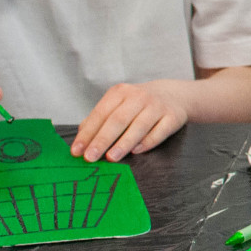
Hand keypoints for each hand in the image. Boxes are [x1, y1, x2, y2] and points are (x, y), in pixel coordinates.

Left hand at [73, 81, 187, 160]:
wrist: (173, 95)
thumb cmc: (138, 105)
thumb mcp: (118, 104)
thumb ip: (99, 120)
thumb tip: (81, 139)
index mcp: (120, 92)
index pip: (100, 114)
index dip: (88, 133)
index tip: (76, 151)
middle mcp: (139, 96)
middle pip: (118, 120)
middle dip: (102, 140)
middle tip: (90, 158)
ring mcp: (157, 106)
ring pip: (139, 126)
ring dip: (124, 143)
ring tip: (111, 158)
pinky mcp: (173, 116)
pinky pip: (159, 132)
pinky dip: (147, 142)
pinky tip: (136, 151)